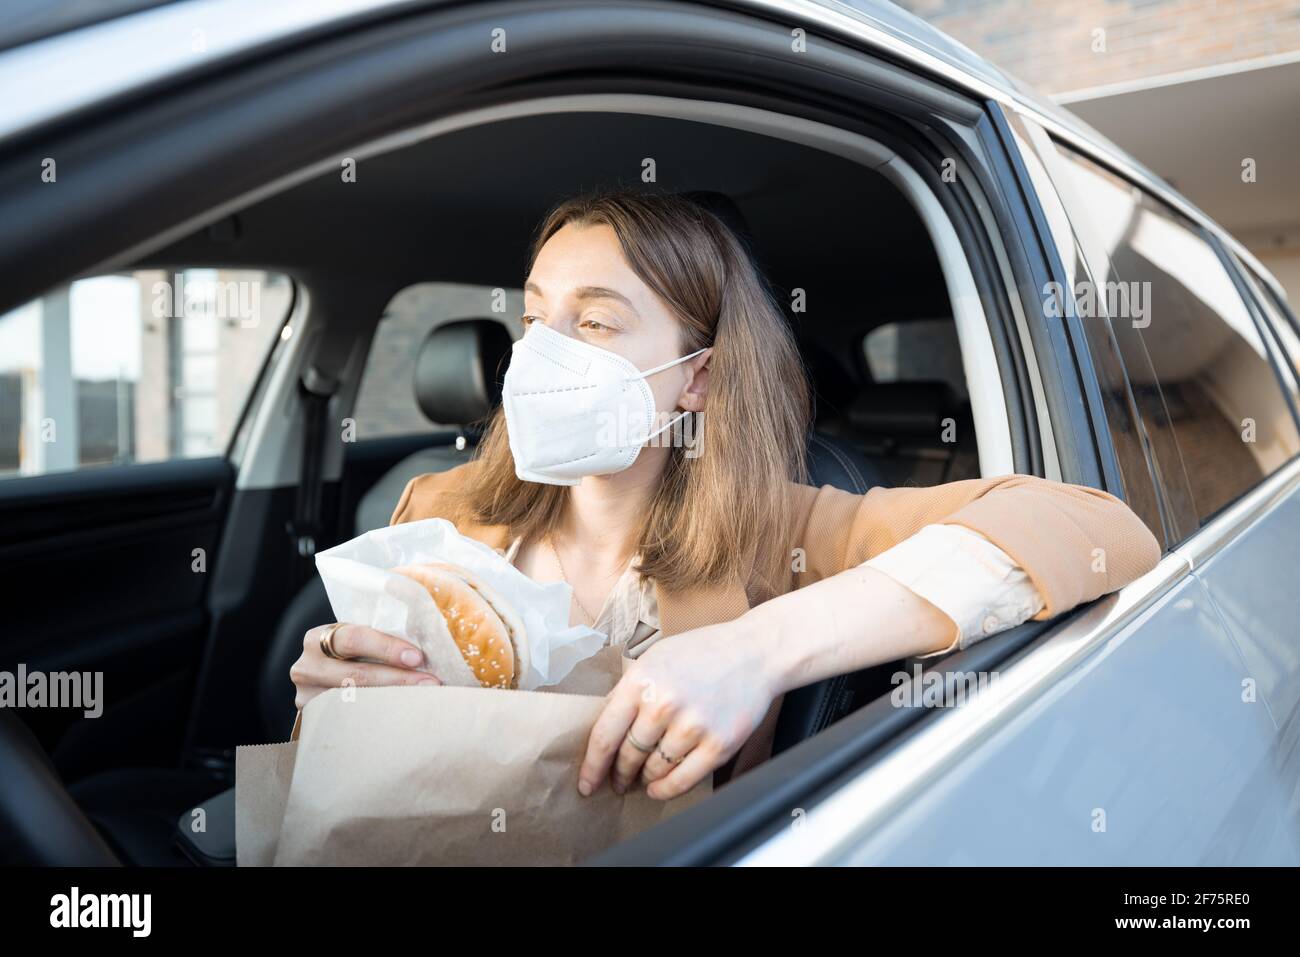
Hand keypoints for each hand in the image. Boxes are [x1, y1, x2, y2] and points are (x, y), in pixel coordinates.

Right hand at [290, 623, 439, 709]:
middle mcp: (308, 666)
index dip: (387, 648)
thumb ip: (378, 638)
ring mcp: (307, 697)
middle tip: (430, 683)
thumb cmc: (347, 655)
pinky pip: (349, 721)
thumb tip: (427, 643)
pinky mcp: (313, 720)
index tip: (417, 658)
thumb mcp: (353, 641)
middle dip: (398, 679)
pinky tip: (400, 718)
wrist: (320, 677)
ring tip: (423, 701)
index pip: (354, 639)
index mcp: (319, 638)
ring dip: (393, 701)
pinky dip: (378, 718)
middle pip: (356, 675)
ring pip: (354, 702)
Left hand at [577, 620, 778, 800]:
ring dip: (644, 779)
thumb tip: (604, 726)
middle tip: (617, 781)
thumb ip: (630, 690)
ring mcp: (693, 726)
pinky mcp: (719, 743)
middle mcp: (663, 704)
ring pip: (654, 770)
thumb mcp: (656, 658)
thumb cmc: (704, 653)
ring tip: (642, 779)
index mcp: (640, 681)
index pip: (605, 735)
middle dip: (619, 774)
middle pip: (628, 756)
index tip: (585, 783)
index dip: (592, 766)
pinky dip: (666, 790)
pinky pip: (683, 780)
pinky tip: (658, 789)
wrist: (756, 652)